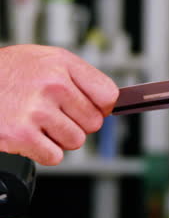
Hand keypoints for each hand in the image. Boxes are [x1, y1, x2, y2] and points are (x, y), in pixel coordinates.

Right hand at [0, 45, 118, 165]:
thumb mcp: (43, 60)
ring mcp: (36, 110)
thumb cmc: (7, 74)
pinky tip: (29, 135)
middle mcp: (52, 83)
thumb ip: (78, 77)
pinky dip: (43, 152)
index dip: (101, 106)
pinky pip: (54, 156)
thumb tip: (110, 103)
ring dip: (59, 138)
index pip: (108, 94)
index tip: (92, 108)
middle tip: (53, 114)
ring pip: (76, 141)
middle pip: (94, 122)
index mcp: (61, 63)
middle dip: (76, 122)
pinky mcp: (21, 135)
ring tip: (38, 123)